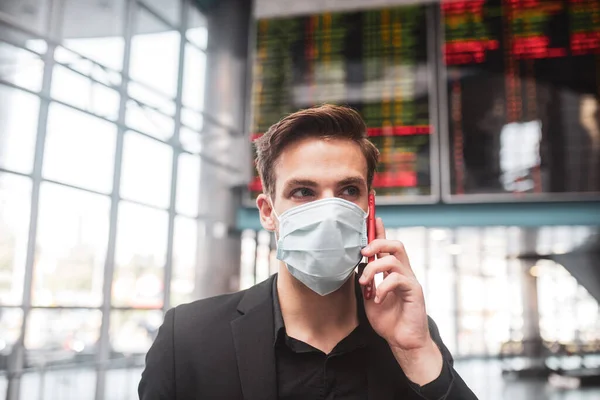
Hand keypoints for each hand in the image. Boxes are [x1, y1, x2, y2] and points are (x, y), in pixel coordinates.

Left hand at [359, 218, 441, 384]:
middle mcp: (403, 272)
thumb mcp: (369, 296)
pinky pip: (397, 279)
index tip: (373, 217)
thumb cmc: (388, 319)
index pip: (387, 246)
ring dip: (373, 269)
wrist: (403, 341)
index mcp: (393, 271)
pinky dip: (382, 288)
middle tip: (363, 253)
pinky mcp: (414, 291)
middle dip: (378, 243)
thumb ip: (366, 280)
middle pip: (395, 245)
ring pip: (393, 260)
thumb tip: (357, 265)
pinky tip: (377, 300)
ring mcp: (410, 280)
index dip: (381, 231)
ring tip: (365, 284)